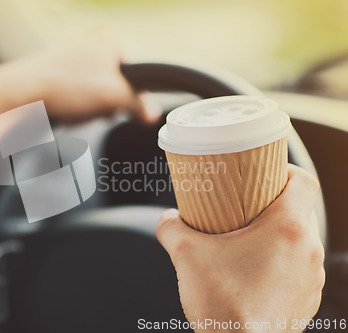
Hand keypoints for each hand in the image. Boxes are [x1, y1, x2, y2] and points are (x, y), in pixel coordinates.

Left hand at [0, 32, 160, 122]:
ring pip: (95, 94)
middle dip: (106, 104)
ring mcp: (73, 58)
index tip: (121, 108)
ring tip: (76, 110)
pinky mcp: (58, 74)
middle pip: (115, 86)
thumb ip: (139, 105)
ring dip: (89, 109)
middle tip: (94, 109)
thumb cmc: (65, 85)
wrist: (21, 94)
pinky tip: (66, 112)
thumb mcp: (114, 96)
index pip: (136, 75)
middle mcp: (91, 44)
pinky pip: (77, 97)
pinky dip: (74, 108)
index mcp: (109, 39)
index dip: (130, 96)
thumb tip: (152, 114)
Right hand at [156, 164, 324, 331]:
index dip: (287, 170)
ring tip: (247, 238)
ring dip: (278, 234)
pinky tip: (253, 269)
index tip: (268, 172)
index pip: (304, 182)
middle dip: (274, 203)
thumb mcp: (186, 255)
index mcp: (286, 230)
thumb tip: (167, 219)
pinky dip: (280, 261)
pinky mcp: (305, 299)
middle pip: (301, 210)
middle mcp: (307, 252)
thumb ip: (171, 228)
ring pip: (301, 240)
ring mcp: (310, 278)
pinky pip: (298, 267)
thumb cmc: (223, 306)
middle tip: (247, 204)